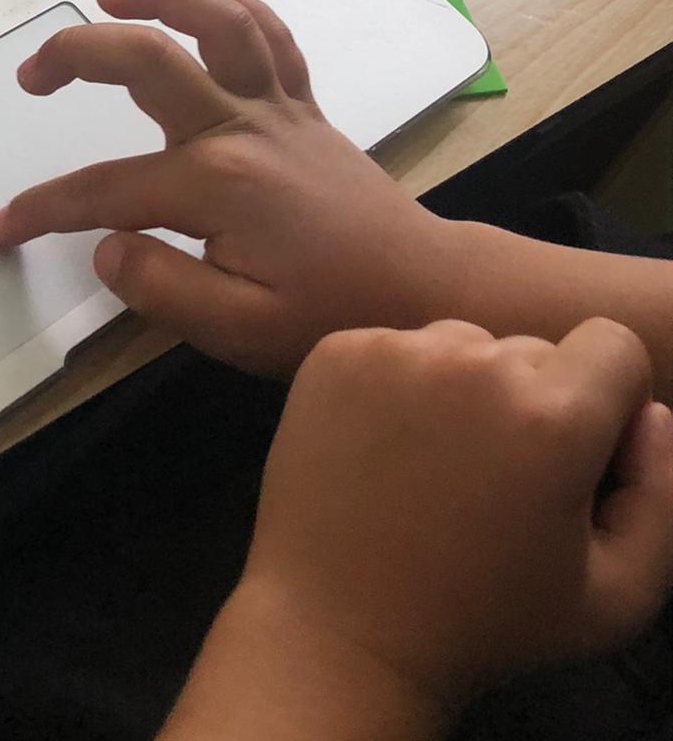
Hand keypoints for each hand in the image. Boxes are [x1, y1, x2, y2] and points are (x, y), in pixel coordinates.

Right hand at [0, 0, 470, 376]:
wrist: (425, 289)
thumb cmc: (332, 314)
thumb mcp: (240, 330)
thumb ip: (162, 287)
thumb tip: (102, 247)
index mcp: (215, 185)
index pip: (105, 192)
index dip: (46, 209)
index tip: (5, 227)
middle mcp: (240, 128)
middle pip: (148, 60)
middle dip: (78, 53)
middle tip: (31, 73)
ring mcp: (276, 108)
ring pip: (215, 23)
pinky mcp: (303, 107)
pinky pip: (268, 34)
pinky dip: (232, 0)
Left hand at [234, 318, 672, 704]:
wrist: (340, 630)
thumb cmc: (485, 622)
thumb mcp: (616, 596)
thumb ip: (660, 496)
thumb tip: (651, 413)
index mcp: (551, 417)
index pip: (614, 345)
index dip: (612, 400)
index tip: (581, 455)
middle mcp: (471, 363)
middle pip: (535, 350)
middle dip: (536, 404)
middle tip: (499, 485)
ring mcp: (394, 351)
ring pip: (464, 346)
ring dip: (467, 392)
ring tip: (439, 472)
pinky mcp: (337, 353)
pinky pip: (397, 348)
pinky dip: (402, 389)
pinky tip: (387, 454)